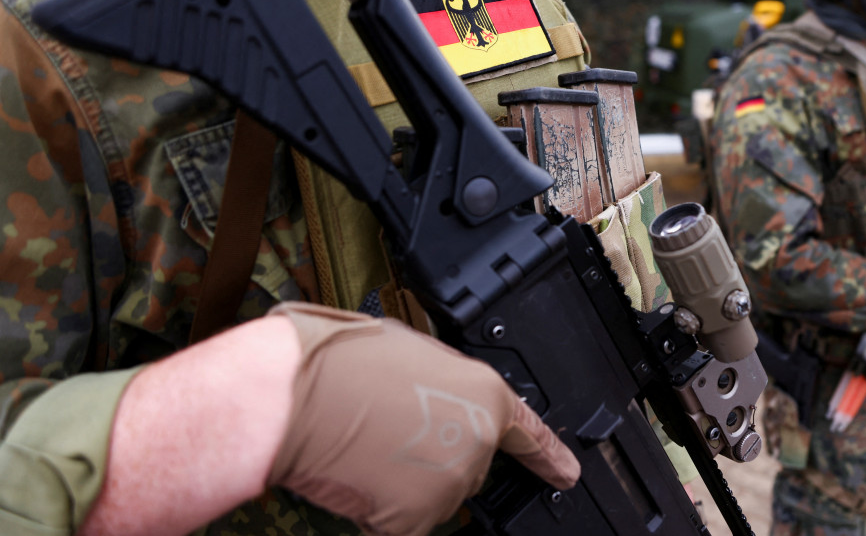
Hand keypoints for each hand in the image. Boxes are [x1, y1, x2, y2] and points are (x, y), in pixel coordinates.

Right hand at [267, 303, 579, 535]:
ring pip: (434, 496)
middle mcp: (479, 442)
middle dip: (434, 455)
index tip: (567, 475)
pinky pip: (404, 524)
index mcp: (485, 394)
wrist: (294, 396)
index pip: (532, 435)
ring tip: (365, 446)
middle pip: (467, 465)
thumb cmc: (339, 362)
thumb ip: (444, 385)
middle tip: (388, 428)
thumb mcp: (413, 351)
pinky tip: (359, 476)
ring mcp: (451, 485)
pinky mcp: (416, 519)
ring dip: (405, 483)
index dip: (550, 457)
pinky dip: (381, 510)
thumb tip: (437, 402)